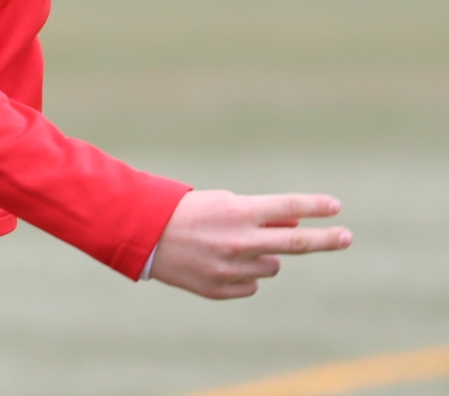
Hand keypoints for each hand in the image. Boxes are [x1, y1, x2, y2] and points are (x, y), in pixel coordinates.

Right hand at [150, 190, 351, 299]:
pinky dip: (244, 274)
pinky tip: (218, 262)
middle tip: (347, 237)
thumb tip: (294, 224)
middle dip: (326, 239)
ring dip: (264, 255)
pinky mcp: (223, 289)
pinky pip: (252, 284)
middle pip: (297, 243)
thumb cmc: (184, 213)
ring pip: (272, 265)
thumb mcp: (221, 203)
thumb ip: (259, 215)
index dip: (316, 207)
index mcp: (238, 213)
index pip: (289, 208)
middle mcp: (240, 241)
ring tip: (233, 247)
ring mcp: (233, 268)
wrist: (144, 238)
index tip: (336, 206)